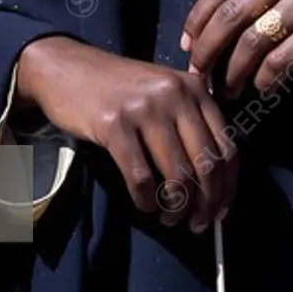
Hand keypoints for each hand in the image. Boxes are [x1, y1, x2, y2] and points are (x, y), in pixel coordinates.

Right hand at [16, 36, 236, 231]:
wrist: (65, 67)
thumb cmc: (118, 87)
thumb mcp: (164, 91)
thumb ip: (191, 122)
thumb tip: (214, 183)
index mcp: (195, 88)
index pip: (227, 146)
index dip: (227, 187)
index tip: (220, 211)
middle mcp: (176, 94)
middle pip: (206, 164)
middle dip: (206, 204)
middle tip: (196, 224)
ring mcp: (145, 109)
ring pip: (177, 174)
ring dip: (176, 208)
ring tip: (169, 219)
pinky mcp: (114, 124)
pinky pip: (141, 176)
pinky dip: (146, 200)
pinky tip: (144, 206)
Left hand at [182, 0, 292, 96]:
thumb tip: (203, 29)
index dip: (197, 18)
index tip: (187, 44)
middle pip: (231, 12)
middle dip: (208, 48)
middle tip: (198, 73)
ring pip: (253, 39)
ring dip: (234, 71)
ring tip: (228, 89)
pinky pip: (281, 59)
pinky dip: (265, 78)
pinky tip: (263, 88)